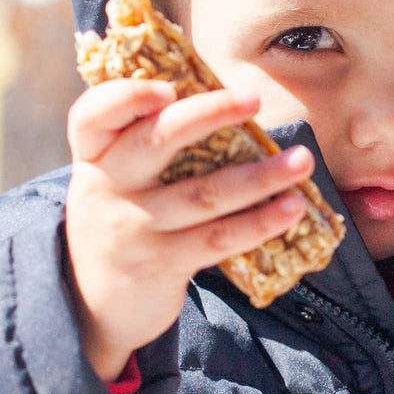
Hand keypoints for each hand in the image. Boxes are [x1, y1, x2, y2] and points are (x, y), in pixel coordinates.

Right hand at [63, 78, 313, 378]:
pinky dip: (259, 222)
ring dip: (260, 176)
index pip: (92, 116)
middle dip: (209, 114)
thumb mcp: (112, 180)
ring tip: (301, 160)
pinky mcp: (163, 263)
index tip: (166, 87)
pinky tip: (292, 207)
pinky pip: (218, 238)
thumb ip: (143, 142)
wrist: (95, 306)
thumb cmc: (121, 221)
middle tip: (254, 98)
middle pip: (156, 141)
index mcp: (93, 157)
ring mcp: (134, 229)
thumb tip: (217, 97)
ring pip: (204, 193)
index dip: (126, 96)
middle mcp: (107, 188)